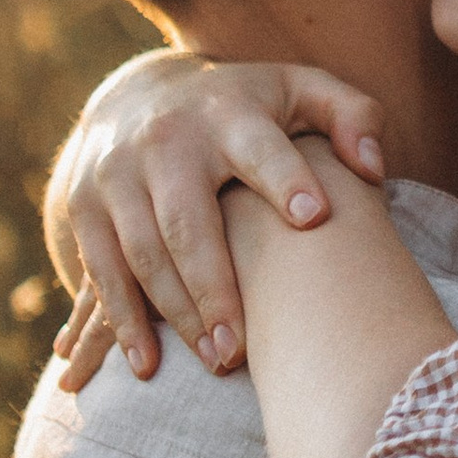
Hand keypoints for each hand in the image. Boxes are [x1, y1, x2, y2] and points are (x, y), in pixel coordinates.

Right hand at [44, 55, 389, 380]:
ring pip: (142, 253)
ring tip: (216, 363)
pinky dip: (122, 320)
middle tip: (243, 349)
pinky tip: (148, 365)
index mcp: (229, 114)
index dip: (285, 177)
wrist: (138, 94)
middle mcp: (167, 142)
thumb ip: (352, 117)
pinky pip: (101, 269)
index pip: (259, 147)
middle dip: (215, 287)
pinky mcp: (84, 206)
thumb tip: (374, 167)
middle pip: (187, 221)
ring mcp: (117, 175)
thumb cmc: (247, 109)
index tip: (314, 217)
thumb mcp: (301, 92)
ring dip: (174, 315)